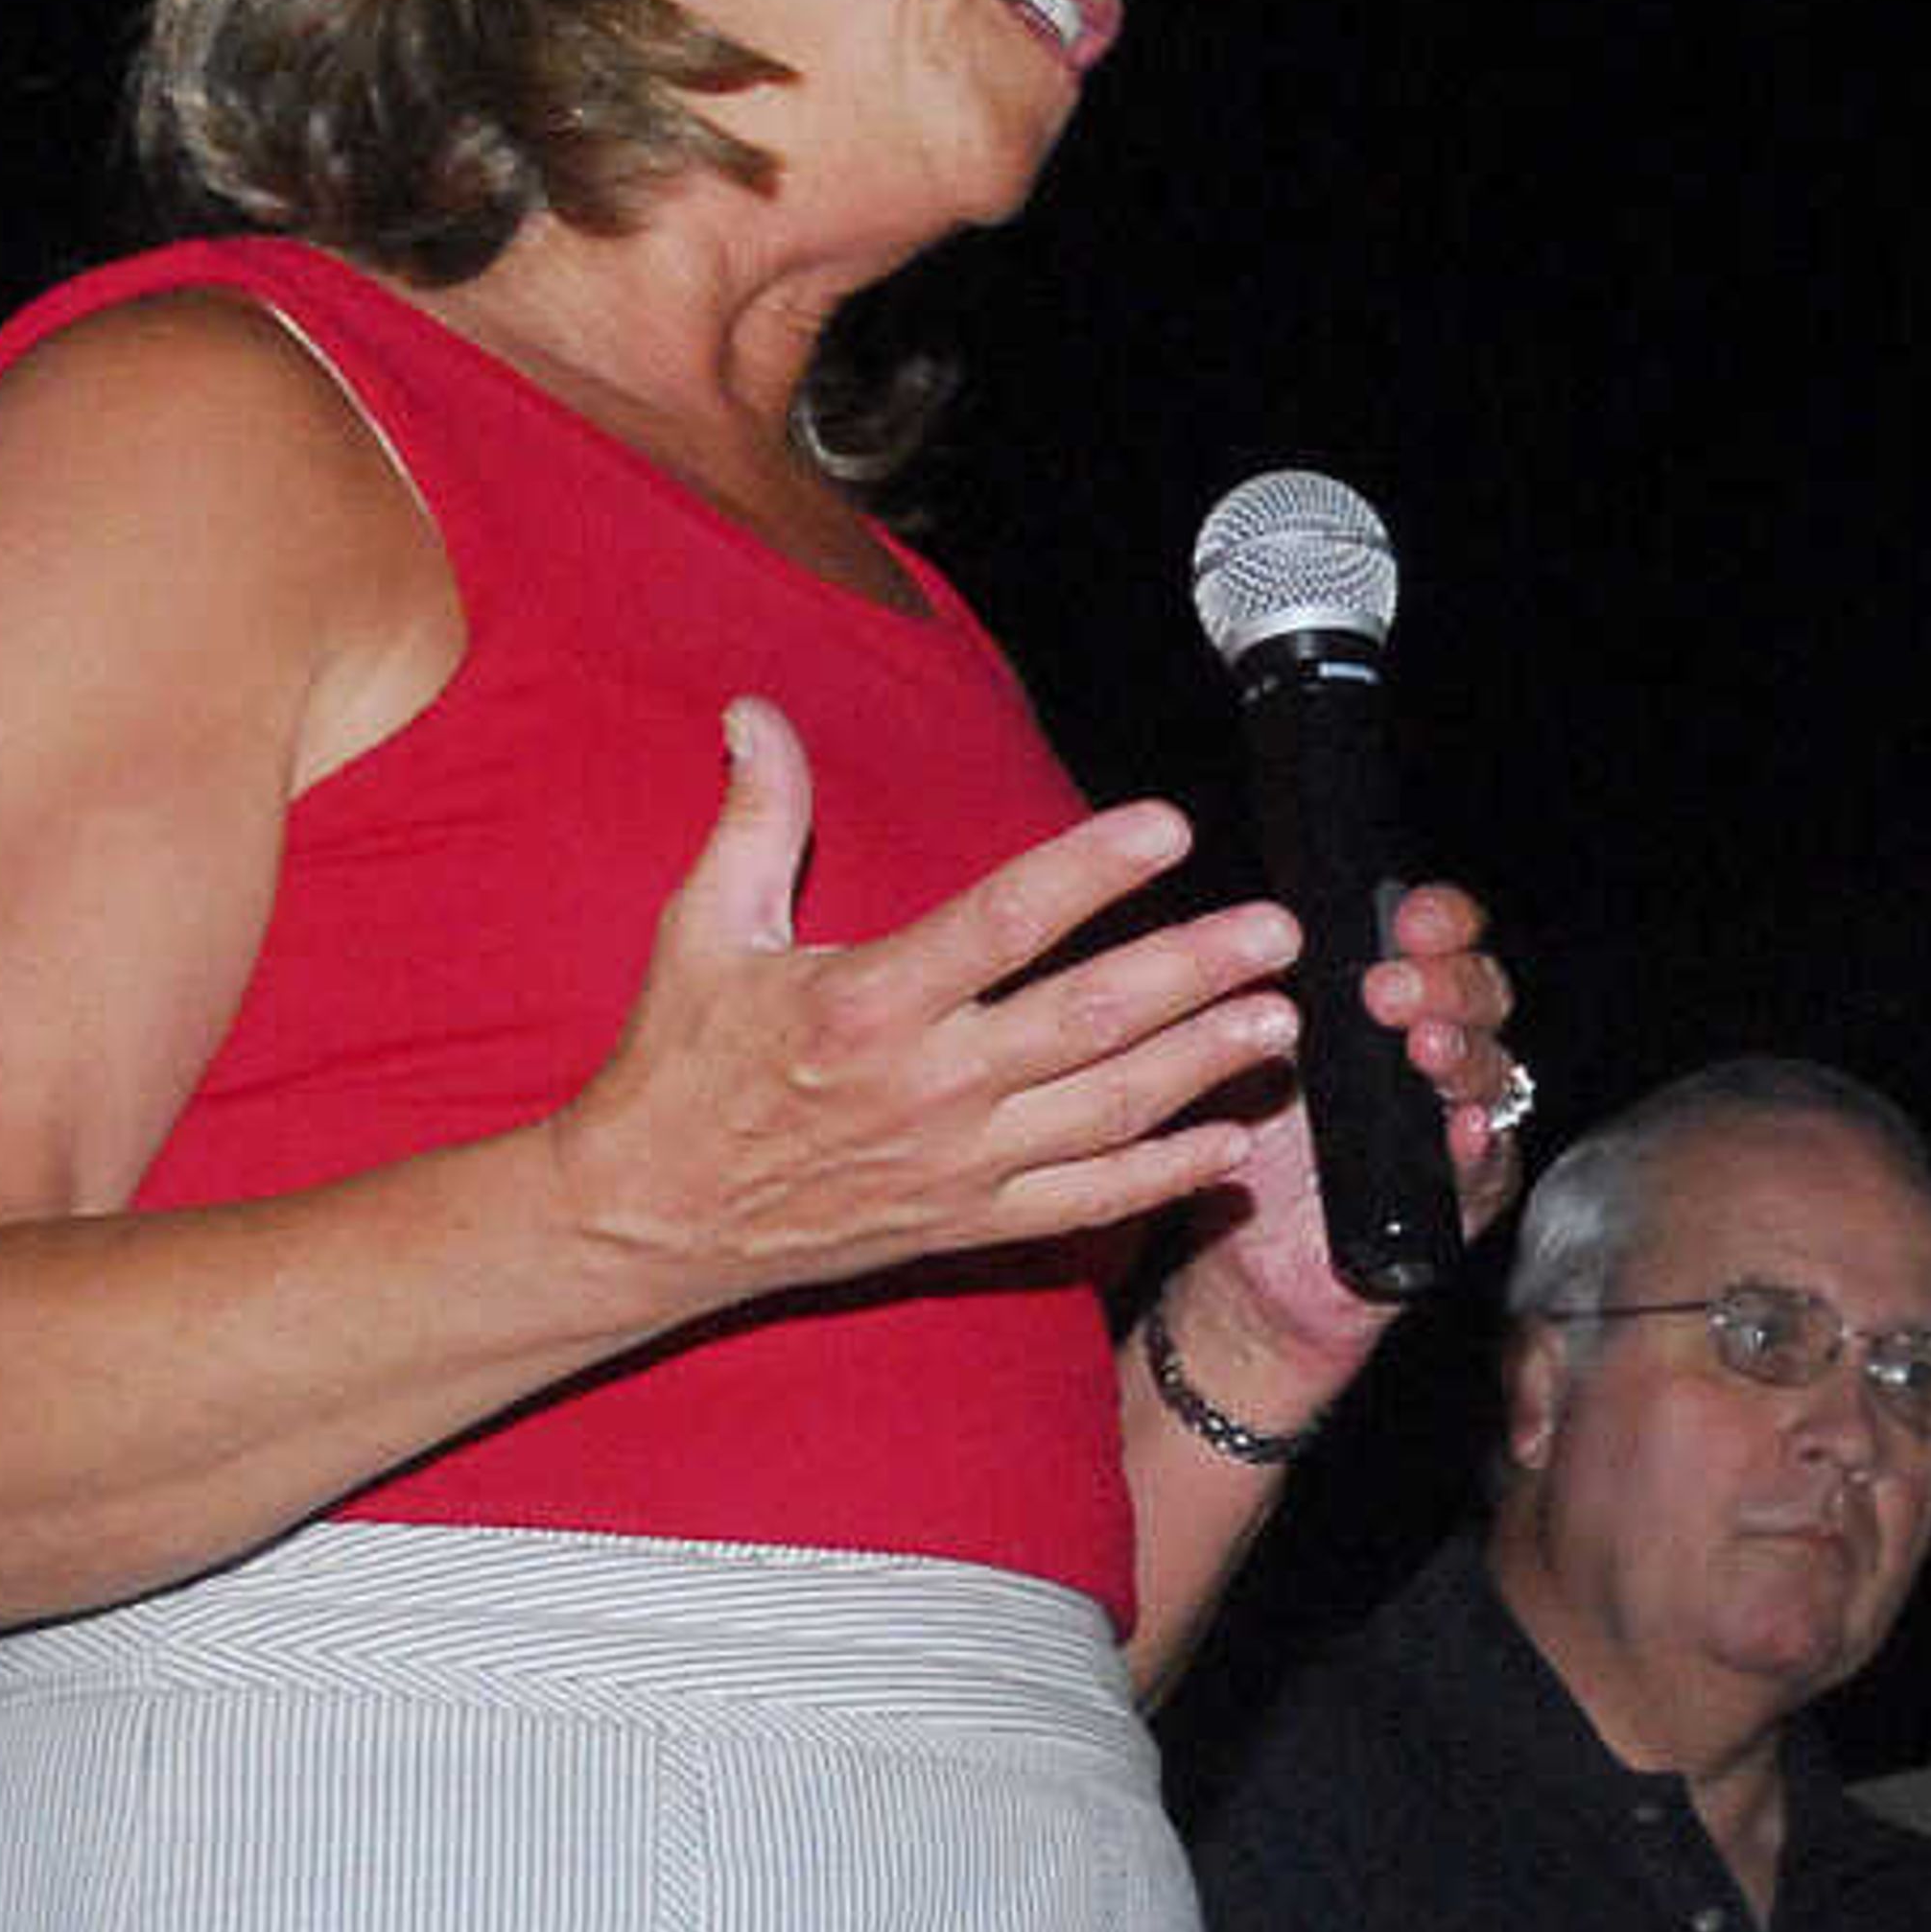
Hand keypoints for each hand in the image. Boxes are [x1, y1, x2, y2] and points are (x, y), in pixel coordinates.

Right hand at [550, 696, 1310, 1303]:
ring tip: (1278, 1022)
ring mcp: (956, 1163)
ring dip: (1204, 1066)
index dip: (1094, 869)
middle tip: (1277, 932)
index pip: (1006, 921)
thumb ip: (756, 817)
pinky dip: (1162, 1177)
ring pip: (1108, 1111)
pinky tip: (1229, 1144)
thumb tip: (757, 710)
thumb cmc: (678, 1066)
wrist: (652, 1217)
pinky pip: (1084, 1203)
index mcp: (869, 999)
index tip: (1169, 826)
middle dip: (1196, 971)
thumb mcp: (703, 928)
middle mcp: (926, 1085)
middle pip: (1091, 1019)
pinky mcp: (966, 1221)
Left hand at [1173, 876, 1522, 1370]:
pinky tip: (1463, 1130)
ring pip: (1493, 1074)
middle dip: (1445, 983)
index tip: (1406, 915)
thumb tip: (1255, 935)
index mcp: (1398, 1005)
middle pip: (1481, 998)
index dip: (1439, 922)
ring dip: (1462, 1055)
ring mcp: (1463, 1124)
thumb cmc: (1258, 1148)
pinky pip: (1488, 1165)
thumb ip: (1265, 998)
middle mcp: (1443, 1053)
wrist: (1253, 1263)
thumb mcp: (1248, 1057)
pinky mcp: (1468, 1197)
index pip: (1443, 942)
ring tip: (1427, 1047)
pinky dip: (1478, 1146)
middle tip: (1391, 989)